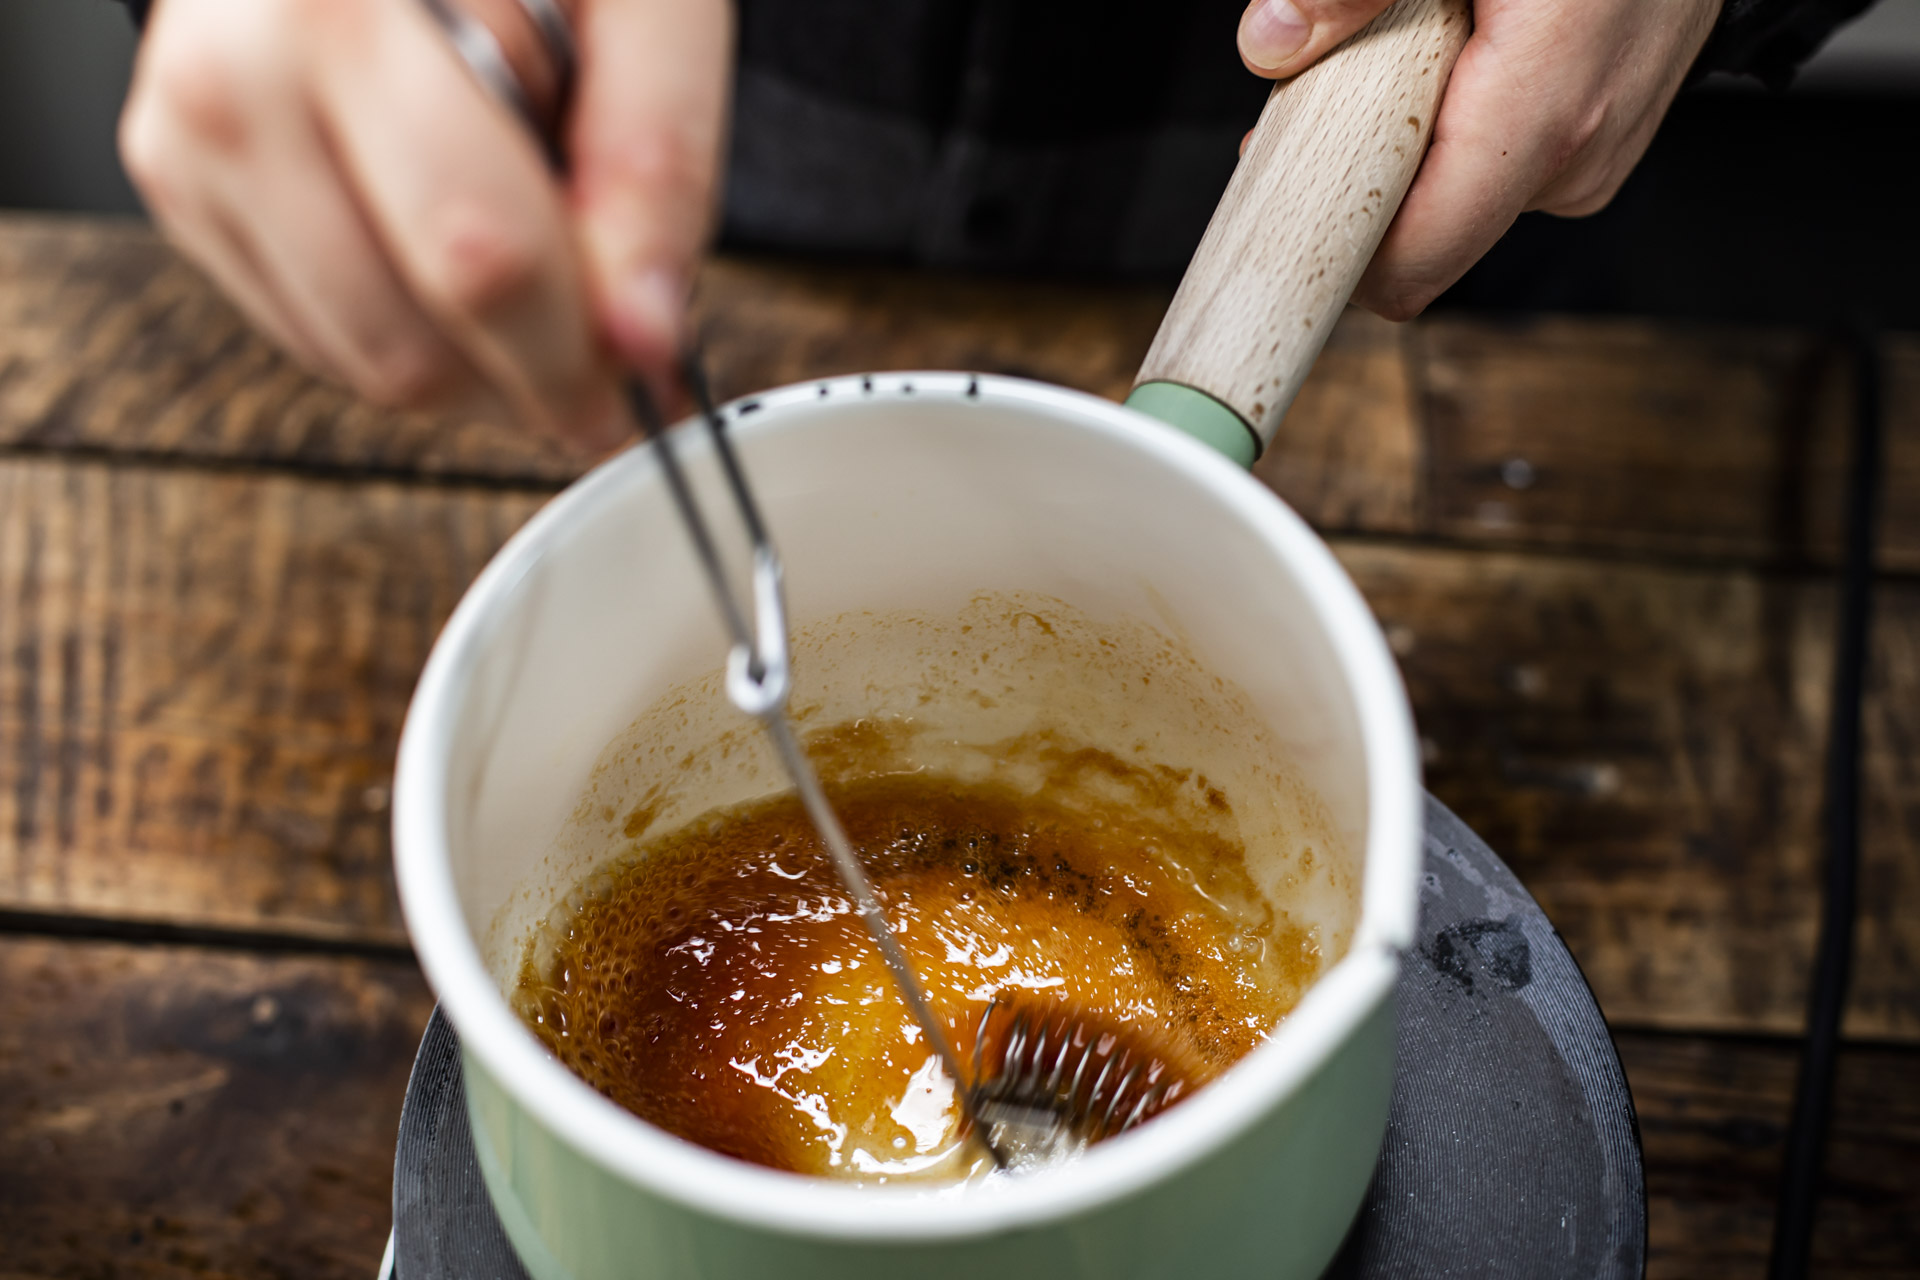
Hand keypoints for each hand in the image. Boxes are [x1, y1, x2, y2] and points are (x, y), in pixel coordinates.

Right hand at [119, 0, 732, 450]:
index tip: (644, 376)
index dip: (579, 352)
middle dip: (532, 372)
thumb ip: (657, 168)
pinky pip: (323, 345)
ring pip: (368, 368)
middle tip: (601, 328)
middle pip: (414, 345)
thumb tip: (644, 339)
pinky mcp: (182, 190)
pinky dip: (413, 331)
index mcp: (347, 12)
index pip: (481, 259)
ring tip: (525, 248)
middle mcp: (239, 80)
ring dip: (477, 362)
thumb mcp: (643, 10)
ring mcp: (193, 142)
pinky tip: (445, 236)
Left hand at [1237, 0, 1722, 319]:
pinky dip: (1451, 128)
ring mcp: (1592, 162)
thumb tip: (1269, 43)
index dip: (1330, 252)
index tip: (1277, 209)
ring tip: (1417, 51)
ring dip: (1405, 144)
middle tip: (1332, 84)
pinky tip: (1457, 59)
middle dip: (1357, 172)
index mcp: (1544, 112)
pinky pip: (1492, 169)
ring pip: (1452, 200)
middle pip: (1418, 232)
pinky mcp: (1595, 149)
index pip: (1412, 262)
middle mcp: (1577, 158)